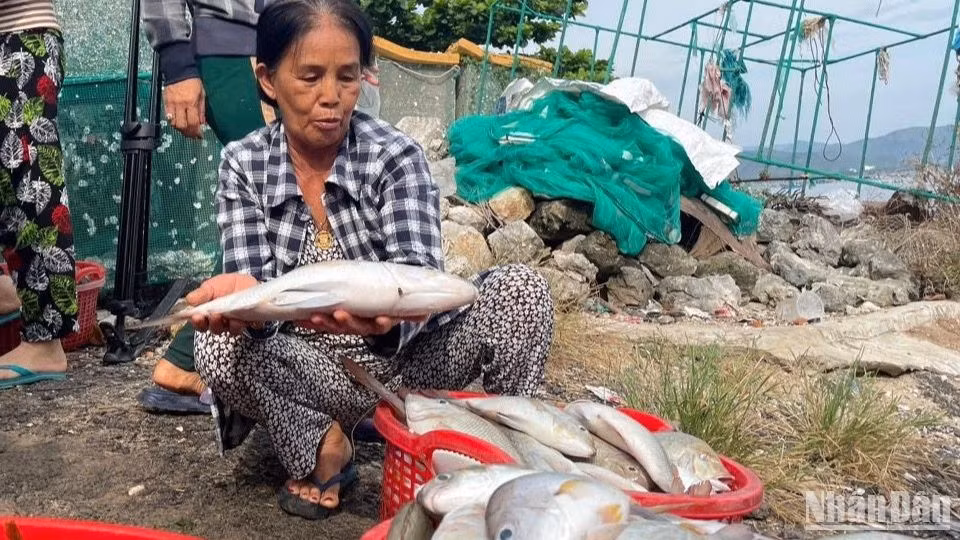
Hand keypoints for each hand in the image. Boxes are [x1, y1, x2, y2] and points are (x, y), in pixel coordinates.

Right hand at [163, 77, 205, 138]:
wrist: (179, 70)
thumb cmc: (193, 82)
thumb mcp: (202, 95)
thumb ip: (202, 110)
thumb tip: (202, 123)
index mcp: (192, 103)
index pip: (194, 122)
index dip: (197, 132)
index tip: (200, 135)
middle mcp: (181, 105)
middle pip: (183, 126)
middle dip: (188, 133)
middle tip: (193, 135)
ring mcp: (172, 104)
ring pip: (174, 123)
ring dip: (180, 129)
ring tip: (186, 130)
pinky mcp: (166, 102)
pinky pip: (168, 116)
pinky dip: (173, 122)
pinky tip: (178, 123)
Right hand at [185, 273, 257, 334]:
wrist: (246, 281)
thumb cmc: (225, 285)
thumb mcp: (211, 286)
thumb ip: (202, 294)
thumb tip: (188, 300)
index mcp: (208, 314)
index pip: (200, 323)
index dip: (197, 322)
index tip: (196, 316)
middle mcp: (221, 322)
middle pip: (214, 329)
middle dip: (213, 324)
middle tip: (214, 315)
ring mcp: (235, 323)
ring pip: (230, 331)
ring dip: (229, 325)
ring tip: (229, 318)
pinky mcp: (250, 322)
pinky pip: (248, 327)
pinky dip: (245, 324)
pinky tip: (243, 319)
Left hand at [298, 310, 426, 335]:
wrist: (370, 297)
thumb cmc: (383, 299)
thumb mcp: (395, 302)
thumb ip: (407, 307)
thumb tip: (426, 314)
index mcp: (378, 322)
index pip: (380, 325)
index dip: (380, 323)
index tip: (381, 319)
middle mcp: (362, 326)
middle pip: (355, 327)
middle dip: (346, 322)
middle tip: (339, 314)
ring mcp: (345, 325)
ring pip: (335, 328)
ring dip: (324, 323)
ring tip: (315, 316)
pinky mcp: (330, 322)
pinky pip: (319, 325)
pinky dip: (309, 323)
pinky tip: (300, 319)